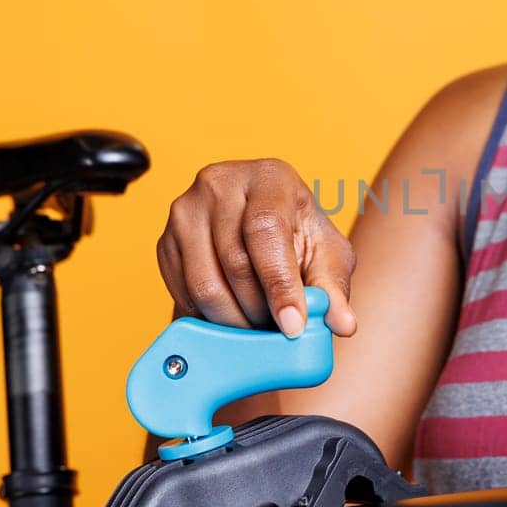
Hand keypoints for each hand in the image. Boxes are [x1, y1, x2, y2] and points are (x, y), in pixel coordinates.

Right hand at [157, 159, 358, 337]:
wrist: (263, 228)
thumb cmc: (300, 238)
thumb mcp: (327, 256)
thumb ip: (334, 289)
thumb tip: (342, 324)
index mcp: (269, 177)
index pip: (267, 230)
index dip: (280, 284)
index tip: (292, 326)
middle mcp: (221, 183)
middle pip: (234, 262)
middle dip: (259, 309)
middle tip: (277, 329)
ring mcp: (186, 210)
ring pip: (204, 283)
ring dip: (234, 319)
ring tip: (258, 324)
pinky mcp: (164, 240)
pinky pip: (182, 293)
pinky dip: (208, 316)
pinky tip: (232, 315)